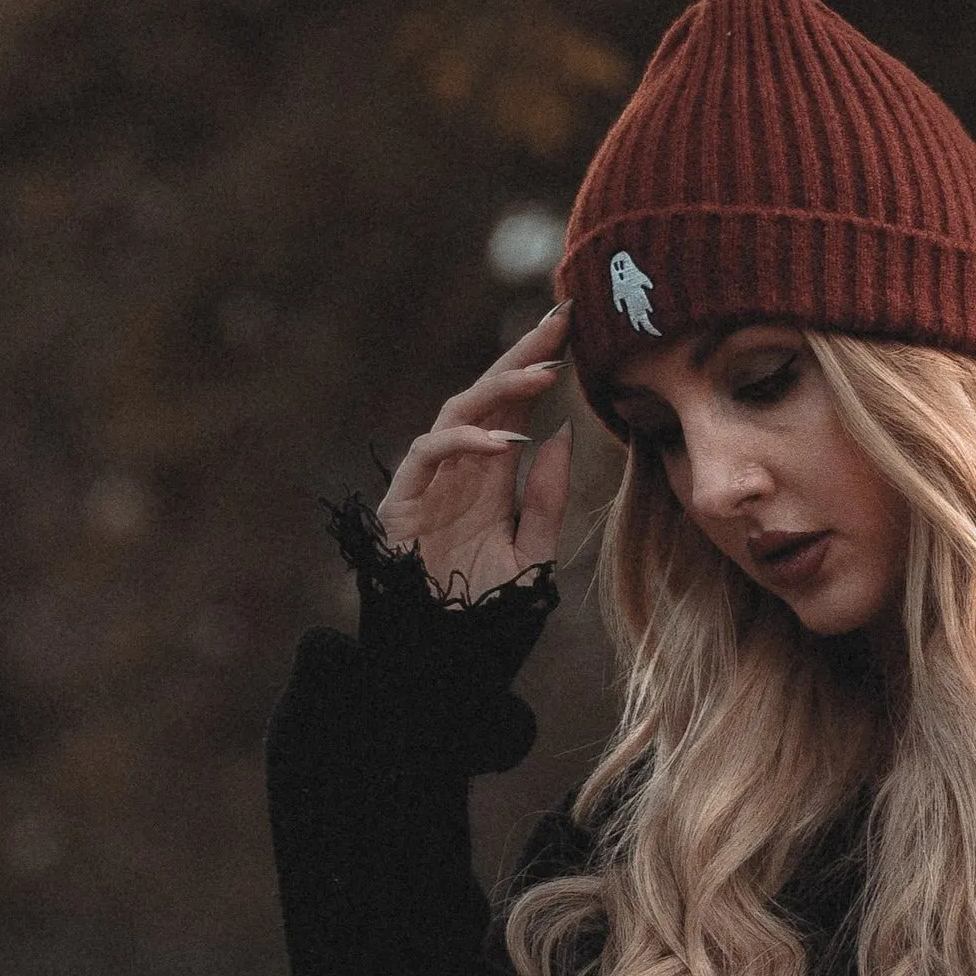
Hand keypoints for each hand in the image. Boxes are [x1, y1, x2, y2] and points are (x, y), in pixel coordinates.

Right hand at [375, 304, 576, 600]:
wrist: (444, 655)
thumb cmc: (485, 609)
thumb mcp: (532, 551)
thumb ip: (547, 497)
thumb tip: (562, 435)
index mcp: (489, 474)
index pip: (515, 406)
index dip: (537, 365)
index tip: (572, 329)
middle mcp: (459, 468)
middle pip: (489, 394)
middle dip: (521, 354)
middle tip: (559, 319)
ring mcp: (429, 479)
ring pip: (458, 410)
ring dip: (501, 388)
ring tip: (545, 374)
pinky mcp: (403, 499)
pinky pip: (429, 453)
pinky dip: (465, 442)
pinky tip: (504, 440)